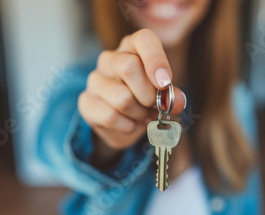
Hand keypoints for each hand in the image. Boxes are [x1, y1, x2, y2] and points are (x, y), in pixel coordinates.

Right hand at [78, 29, 185, 155]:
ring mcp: (95, 80)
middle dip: (149, 94)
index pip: (143, 39)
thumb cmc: (145, 97)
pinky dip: (127, 126)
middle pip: (129, 67)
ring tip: (142, 116)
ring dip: (140, 114)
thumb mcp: (163, 93)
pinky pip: (110, 116)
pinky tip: (130, 124)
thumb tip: (178, 100)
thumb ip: (172, 94)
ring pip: (122, 97)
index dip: (156, 60)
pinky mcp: (86, 102)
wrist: (124, 121)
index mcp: (132, 47)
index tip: (165, 82)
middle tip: (154, 105)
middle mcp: (110, 59)